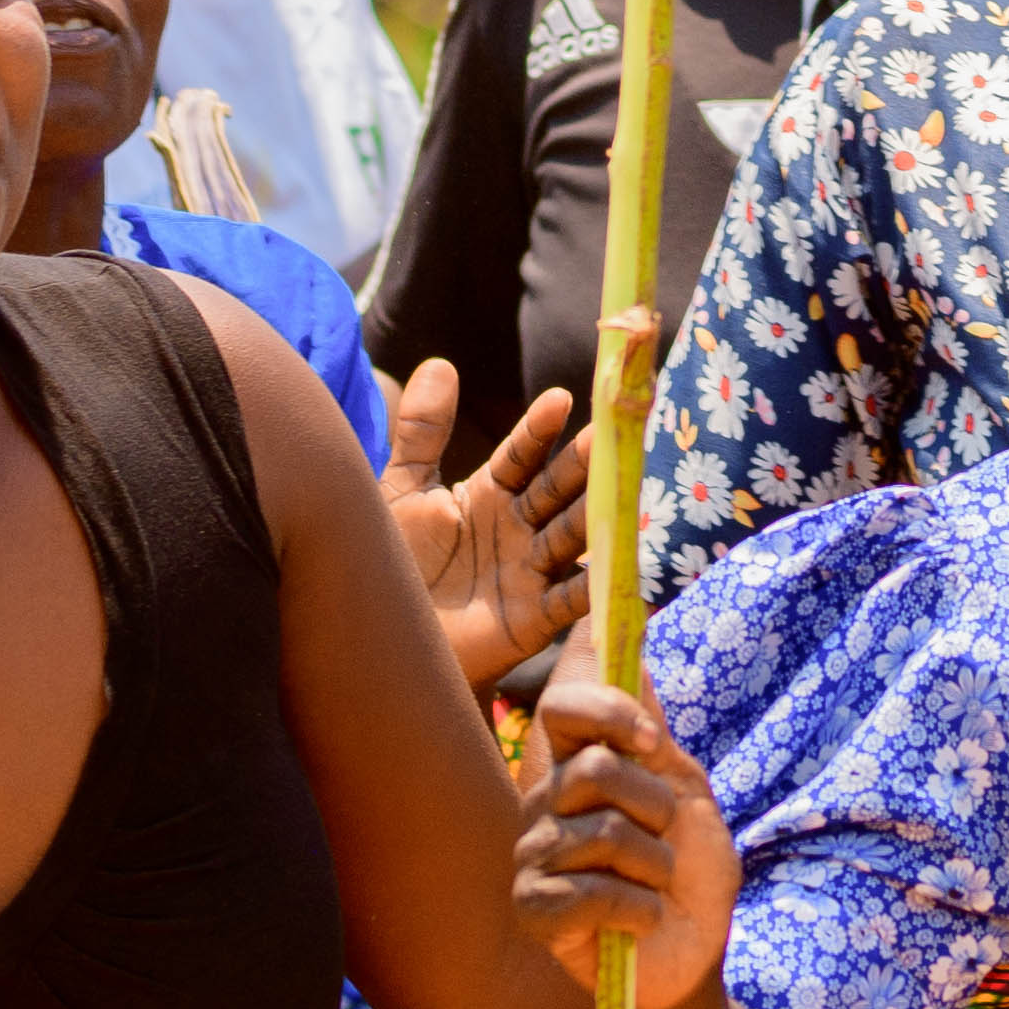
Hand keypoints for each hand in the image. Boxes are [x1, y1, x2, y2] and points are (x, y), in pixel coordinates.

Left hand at [386, 360, 592, 688]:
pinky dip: (594, 587)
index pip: (521, 455)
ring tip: (620, 488)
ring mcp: (530, 571)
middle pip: (556, 490)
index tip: (559, 401)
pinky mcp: (534, 619)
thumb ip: (420, 434)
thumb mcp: (402, 494)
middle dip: (581, 464)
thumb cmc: (397, 566)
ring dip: (596, 514)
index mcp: (489, 493)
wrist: (388, 646)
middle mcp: (518, 527)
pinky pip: (569, 600)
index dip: (539, 430)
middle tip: (606, 434)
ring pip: (570, 535)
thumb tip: (440, 363)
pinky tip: (621, 567)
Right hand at [521, 674, 737, 1008]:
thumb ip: (651, 728)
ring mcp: (534, 858)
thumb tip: (632, 646)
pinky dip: (637, 909)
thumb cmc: (691, 864)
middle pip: (595, 768)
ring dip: (655, 864)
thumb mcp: (686, 786)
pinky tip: (641, 919)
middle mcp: (544, 804)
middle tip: (665, 837)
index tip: (654, 738)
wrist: (698, 942)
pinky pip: (589, 894)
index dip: (608, 711)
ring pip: (603, 832)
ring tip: (655, 883)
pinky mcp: (535, 911)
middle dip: (655, 805)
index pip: (561, 708)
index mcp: (576, 766)